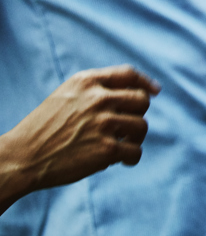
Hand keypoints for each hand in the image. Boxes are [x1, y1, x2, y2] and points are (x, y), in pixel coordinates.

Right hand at [0, 65, 159, 212]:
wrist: (21, 158)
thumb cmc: (44, 129)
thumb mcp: (66, 95)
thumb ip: (96, 89)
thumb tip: (137, 92)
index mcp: (87, 82)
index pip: (129, 74)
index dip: (145, 83)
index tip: (154, 91)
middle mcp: (98, 98)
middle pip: (141, 101)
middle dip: (137, 114)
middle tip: (125, 129)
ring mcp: (103, 123)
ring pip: (142, 126)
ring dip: (135, 138)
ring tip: (121, 145)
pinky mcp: (105, 149)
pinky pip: (135, 151)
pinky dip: (132, 158)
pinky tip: (123, 161)